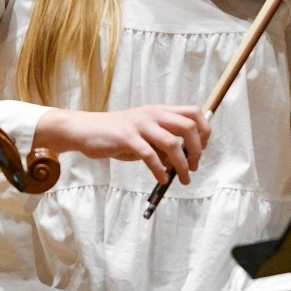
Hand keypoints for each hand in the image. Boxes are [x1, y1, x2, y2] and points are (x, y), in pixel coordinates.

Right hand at [35, 104, 209, 186]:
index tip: (202, 149)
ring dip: (182, 164)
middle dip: (197, 149)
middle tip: (194, 166)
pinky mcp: (127, 137)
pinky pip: (150, 155)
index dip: (204, 130)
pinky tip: (162, 179)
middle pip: (188, 126)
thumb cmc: (116, 135)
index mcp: (159, 111)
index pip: (193, 113)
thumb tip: (181, 161)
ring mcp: (140, 125)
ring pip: (172, 143)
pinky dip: (160, 170)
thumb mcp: (143, 135)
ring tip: (183, 178)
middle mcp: (153, 114)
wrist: (86, 130)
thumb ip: (162, 144)